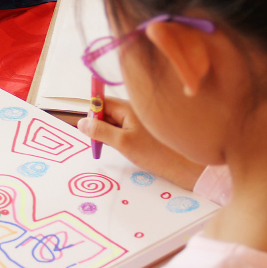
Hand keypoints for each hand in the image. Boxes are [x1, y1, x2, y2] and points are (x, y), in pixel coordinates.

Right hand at [77, 97, 205, 190]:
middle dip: (99, 125)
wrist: (184, 166)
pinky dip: (119, 137)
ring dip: (109, 133)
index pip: (102, 102)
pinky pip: (124, 128)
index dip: (92, 114)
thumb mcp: (123, 143)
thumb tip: (81, 123)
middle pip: (108, 111)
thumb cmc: (155, 153)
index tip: (89, 131)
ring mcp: (140, 120)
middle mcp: (135, 109)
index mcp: (129, 106)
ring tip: (114, 147)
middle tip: (99, 143)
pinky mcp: (144, 131)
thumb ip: (100, 131)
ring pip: (115, 121)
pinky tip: (124, 149)